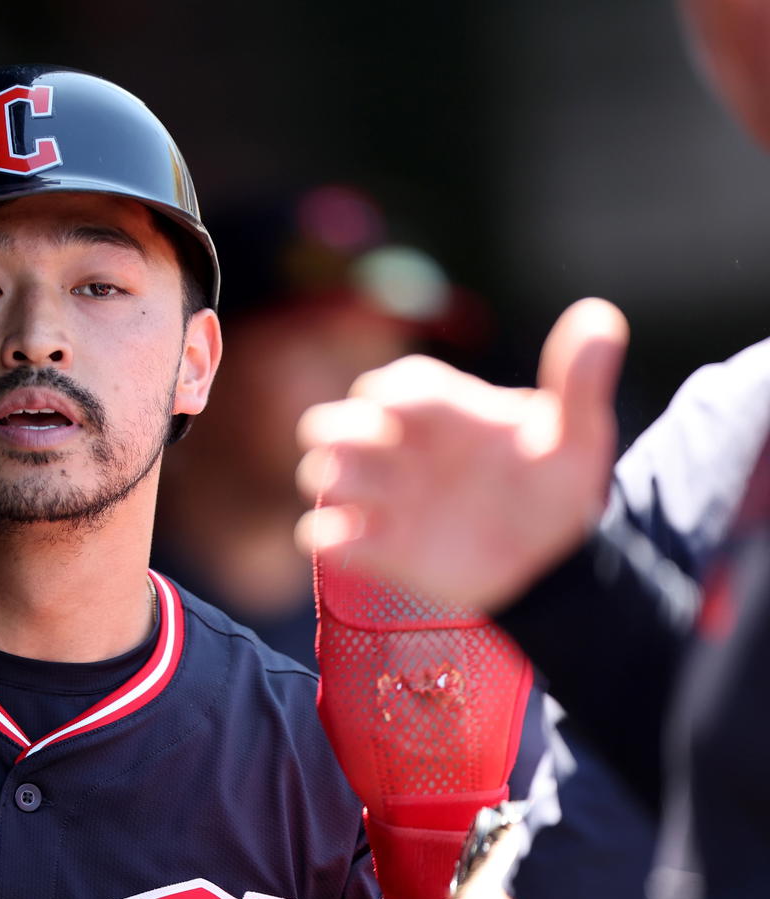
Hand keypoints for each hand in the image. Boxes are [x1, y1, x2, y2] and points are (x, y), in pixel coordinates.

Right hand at [295, 297, 627, 611]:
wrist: (548, 562)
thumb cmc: (555, 489)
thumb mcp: (577, 439)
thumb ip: (577, 383)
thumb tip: (599, 315)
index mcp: (442, 413)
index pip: (395, 383)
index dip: (395, 396)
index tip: (417, 418)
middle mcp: (401, 449)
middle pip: (332, 422)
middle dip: (341, 434)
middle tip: (382, 459)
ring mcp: (384, 496)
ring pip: (320, 472)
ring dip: (336, 481)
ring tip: (382, 502)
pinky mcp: (374, 546)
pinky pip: (321, 535)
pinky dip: (330, 537)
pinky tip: (372, 543)